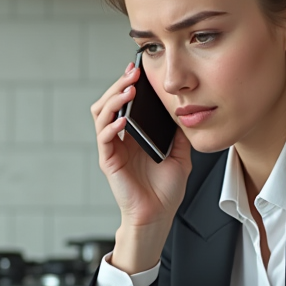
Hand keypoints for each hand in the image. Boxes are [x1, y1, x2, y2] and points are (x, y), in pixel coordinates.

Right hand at [90, 63, 192, 267]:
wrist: (158, 216)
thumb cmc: (165, 190)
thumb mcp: (180, 153)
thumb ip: (178, 132)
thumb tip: (183, 109)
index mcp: (134, 134)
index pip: (125, 102)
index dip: (128, 84)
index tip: (139, 69)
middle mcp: (120, 138)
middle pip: (109, 102)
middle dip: (119, 84)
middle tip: (132, 73)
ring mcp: (112, 148)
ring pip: (101, 115)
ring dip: (113, 99)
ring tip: (129, 90)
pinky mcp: (109, 162)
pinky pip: (105, 138)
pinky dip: (112, 125)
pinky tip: (124, 119)